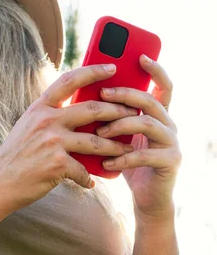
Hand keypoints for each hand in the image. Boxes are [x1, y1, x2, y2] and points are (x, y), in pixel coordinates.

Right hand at [0, 64, 138, 212]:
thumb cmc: (16, 155)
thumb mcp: (28, 127)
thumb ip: (51, 116)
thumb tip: (82, 111)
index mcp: (39, 107)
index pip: (69, 80)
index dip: (92, 71)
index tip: (112, 67)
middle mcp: (46, 120)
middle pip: (93, 109)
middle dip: (118, 111)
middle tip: (133, 114)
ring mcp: (52, 141)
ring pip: (97, 141)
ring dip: (115, 147)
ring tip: (127, 150)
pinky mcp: (57, 164)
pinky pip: (84, 170)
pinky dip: (90, 177)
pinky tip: (92, 181)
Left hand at [97, 55, 180, 220]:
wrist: (146, 198)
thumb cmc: (125, 160)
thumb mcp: (116, 133)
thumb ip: (109, 114)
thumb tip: (82, 91)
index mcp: (156, 114)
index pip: (161, 85)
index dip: (155, 70)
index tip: (140, 56)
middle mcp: (168, 124)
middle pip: (150, 99)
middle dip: (125, 94)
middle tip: (102, 93)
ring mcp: (172, 142)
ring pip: (147, 123)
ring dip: (120, 125)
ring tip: (100, 133)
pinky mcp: (171, 162)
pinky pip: (146, 154)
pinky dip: (122, 158)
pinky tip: (106, 163)